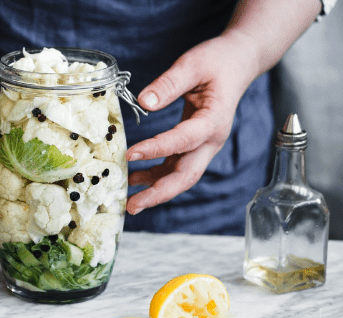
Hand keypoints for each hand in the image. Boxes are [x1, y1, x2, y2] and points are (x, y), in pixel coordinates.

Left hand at [125, 33, 258, 214]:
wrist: (238, 64)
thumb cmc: (218, 62)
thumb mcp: (192, 64)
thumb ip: (169, 83)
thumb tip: (144, 102)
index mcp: (214, 121)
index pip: (183, 140)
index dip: (156, 149)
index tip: (130, 154)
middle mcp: (211, 141)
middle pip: (186, 175)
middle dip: (159, 193)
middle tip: (133, 206)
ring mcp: (203, 146)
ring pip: (181, 177)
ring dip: (155, 191)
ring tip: (130, 201)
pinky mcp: (194, 146)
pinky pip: (175, 167)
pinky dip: (155, 176)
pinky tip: (134, 179)